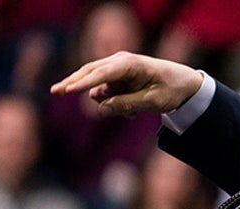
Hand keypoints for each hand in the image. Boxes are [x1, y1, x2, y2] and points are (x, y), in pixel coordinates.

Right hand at [49, 51, 202, 117]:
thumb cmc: (171, 89)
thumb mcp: (153, 101)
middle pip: (89, 73)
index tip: (68, 90)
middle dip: (73, 84)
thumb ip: (127, 105)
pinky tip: (133, 112)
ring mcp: (116, 70)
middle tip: (54, 92)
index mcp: (130, 64)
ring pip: (97, 88)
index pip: (102, 73)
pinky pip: (106, 94)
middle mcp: (119, 62)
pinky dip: (115, 105)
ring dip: (109, 104)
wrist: (184, 84)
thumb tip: (101, 109)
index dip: (83, 82)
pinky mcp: (117, 79)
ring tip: (133, 114)